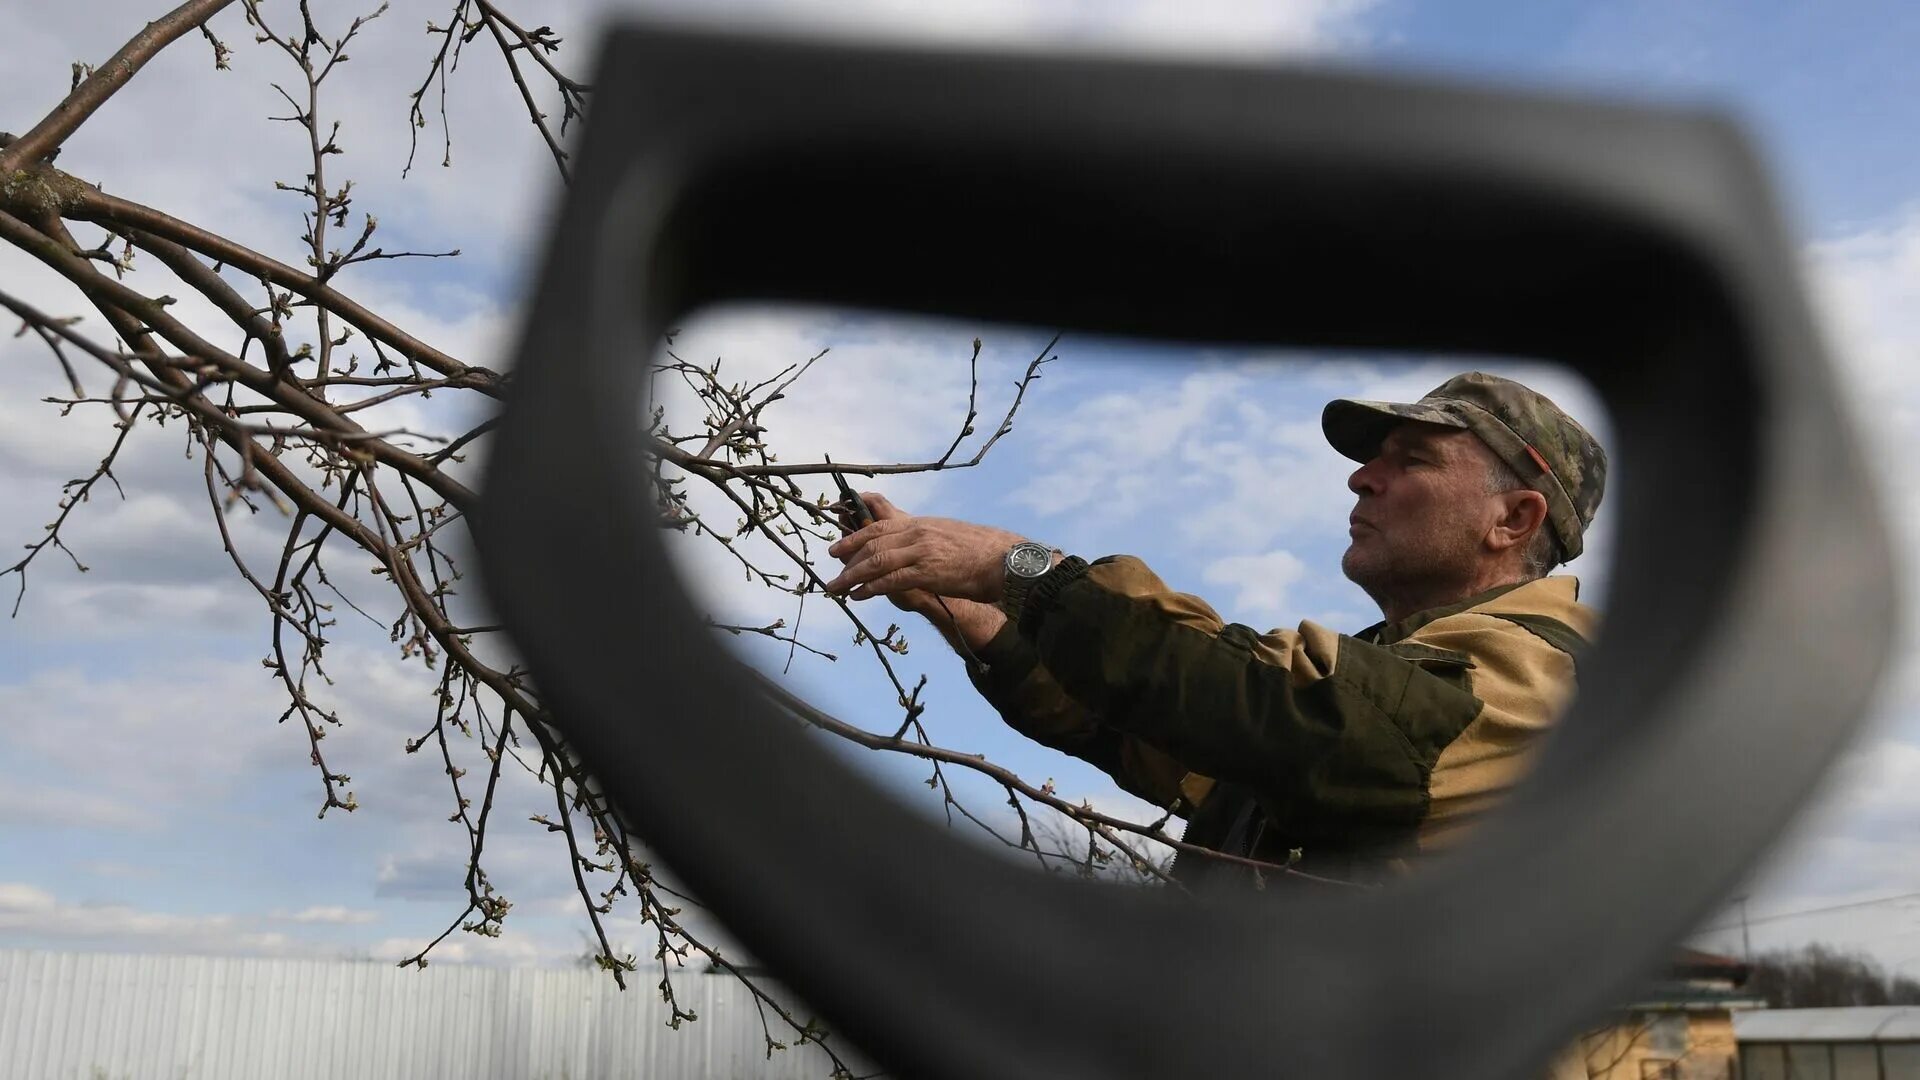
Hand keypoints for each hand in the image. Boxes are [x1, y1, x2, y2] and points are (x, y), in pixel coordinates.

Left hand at [823, 491, 1025, 603]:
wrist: (1005, 560)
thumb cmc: (983, 552)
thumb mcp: (950, 538)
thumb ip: (928, 542)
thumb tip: (916, 552)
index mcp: (922, 524)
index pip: (879, 527)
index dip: (854, 538)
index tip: (837, 548)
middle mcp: (918, 534)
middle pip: (872, 542)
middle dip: (847, 558)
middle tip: (831, 573)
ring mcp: (921, 552)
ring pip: (876, 561)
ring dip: (852, 576)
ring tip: (836, 589)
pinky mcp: (927, 572)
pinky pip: (890, 580)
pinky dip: (870, 588)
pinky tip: (858, 596)